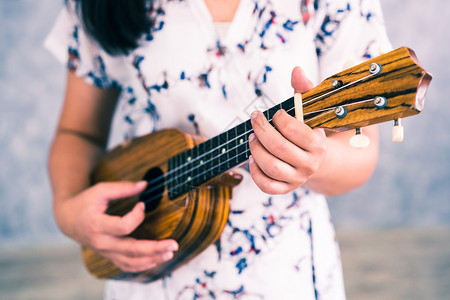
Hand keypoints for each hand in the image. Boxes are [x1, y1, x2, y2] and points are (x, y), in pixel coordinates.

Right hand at [54, 181, 177, 272]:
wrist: (68, 219)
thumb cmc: (85, 202)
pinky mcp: (109, 256)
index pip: (123, 227)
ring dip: (152, 259)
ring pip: (131, 262)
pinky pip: (126, 265)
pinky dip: (142, 265)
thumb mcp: (100, 190)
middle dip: (155, 248)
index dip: (137, 216)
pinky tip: (155, 260)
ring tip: (169, 253)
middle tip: (174, 245)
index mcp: (97, 225)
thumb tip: (145, 185)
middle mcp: (101, 243)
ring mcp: (105, 252)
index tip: (142, 205)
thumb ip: (123, 188)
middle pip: (131, 250)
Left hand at [248, 67, 327, 193]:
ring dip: (255, 149)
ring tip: (252, 138)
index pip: (296, 131)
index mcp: (318, 144)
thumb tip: (296, 70)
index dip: (280, 119)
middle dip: (261, 131)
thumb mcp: (309, 110)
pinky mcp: (285, 189)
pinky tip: (252, 158)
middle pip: (279, 148)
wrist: (314, 160)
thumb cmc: (307, 131)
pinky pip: (267, 186)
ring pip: (271, 167)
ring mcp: (297, 179)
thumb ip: (304, 90)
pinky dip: (255, 172)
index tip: (274, 113)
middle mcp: (310, 164)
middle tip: (255, 119)